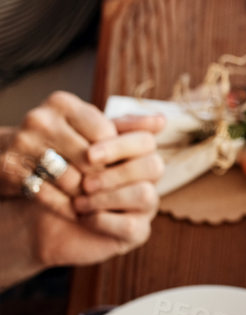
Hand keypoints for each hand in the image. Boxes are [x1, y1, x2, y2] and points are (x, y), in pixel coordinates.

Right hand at [1, 91, 120, 205]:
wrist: (6, 153)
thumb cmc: (59, 139)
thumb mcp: (87, 125)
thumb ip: (125, 125)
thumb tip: (161, 121)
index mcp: (62, 103)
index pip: (105, 132)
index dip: (114, 154)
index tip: (114, 166)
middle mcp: (41, 119)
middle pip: (89, 158)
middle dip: (100, 177)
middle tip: (105, 189)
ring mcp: (23, 144)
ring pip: (71, 180)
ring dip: (84, 196)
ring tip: (90, 200)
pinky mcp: (11, 169)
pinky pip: (49, 196)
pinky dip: (66, 207)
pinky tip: (74, 211)